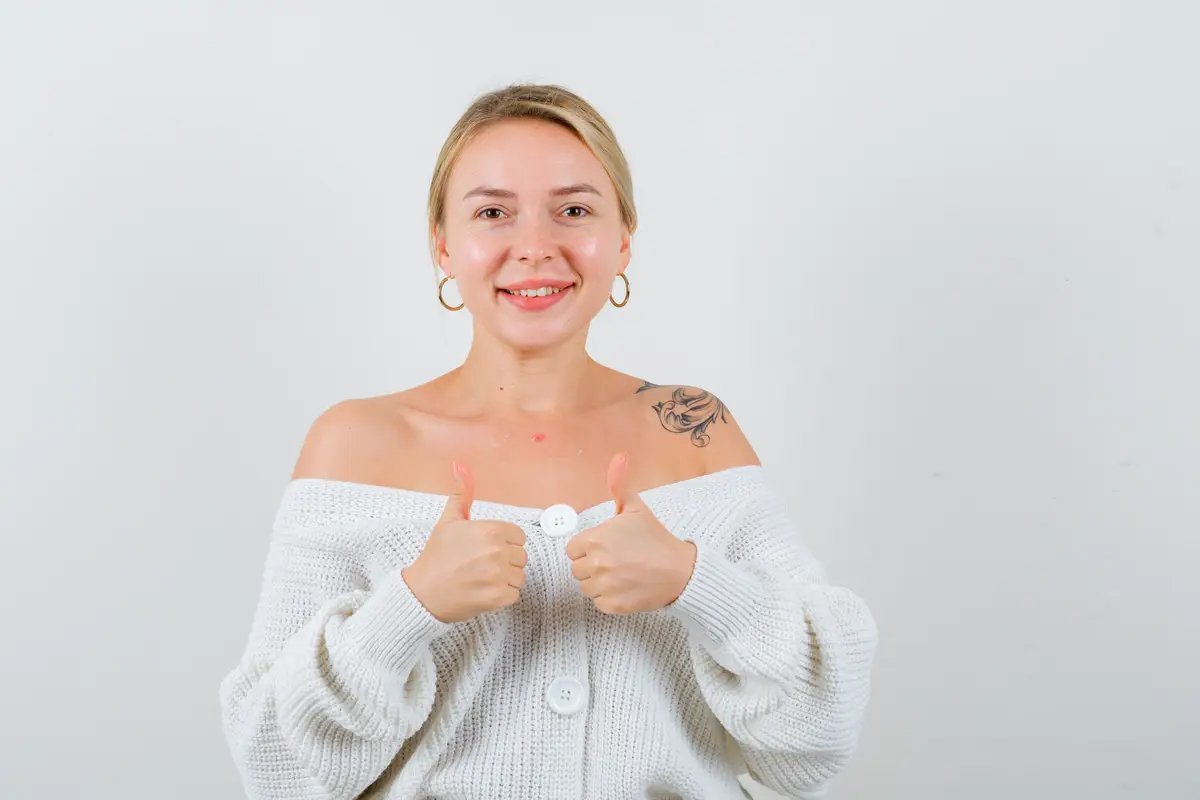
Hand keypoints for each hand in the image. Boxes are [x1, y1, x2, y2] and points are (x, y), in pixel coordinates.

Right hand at [402, 462, 527, 622]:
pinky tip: (483, 591)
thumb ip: (462, 494)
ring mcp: (498, 575)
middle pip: (521, 556)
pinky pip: (514, 594)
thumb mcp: (449, 520)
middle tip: (481, 565)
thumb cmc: (436, 557)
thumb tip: (461, 465)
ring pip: (519, 576)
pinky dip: (502, 596)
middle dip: (505, 561)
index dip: (504, 543)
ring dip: (505, 579)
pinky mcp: (498, 597)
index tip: (486, 549)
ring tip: (482, 579)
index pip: (518, 536)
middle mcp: (497, 551)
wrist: (422, 593)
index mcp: (491, 530)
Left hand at [565, 453, 697, 614]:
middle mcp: (596, 563)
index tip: (605, 548)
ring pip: (586, 587)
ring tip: (621, 574)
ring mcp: (604, 586)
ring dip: (599, 583)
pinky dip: (610, 598)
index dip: (587, 548)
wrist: (681, 571)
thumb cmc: (656, 538)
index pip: (573, 549)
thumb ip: (619, 485)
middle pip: (577, 569)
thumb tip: (619, 458)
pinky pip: (599, 603)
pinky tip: (625, 588)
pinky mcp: (613, 605)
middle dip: (592, 566)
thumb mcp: (636, 508)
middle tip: (615, 561)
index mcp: (595, 539)